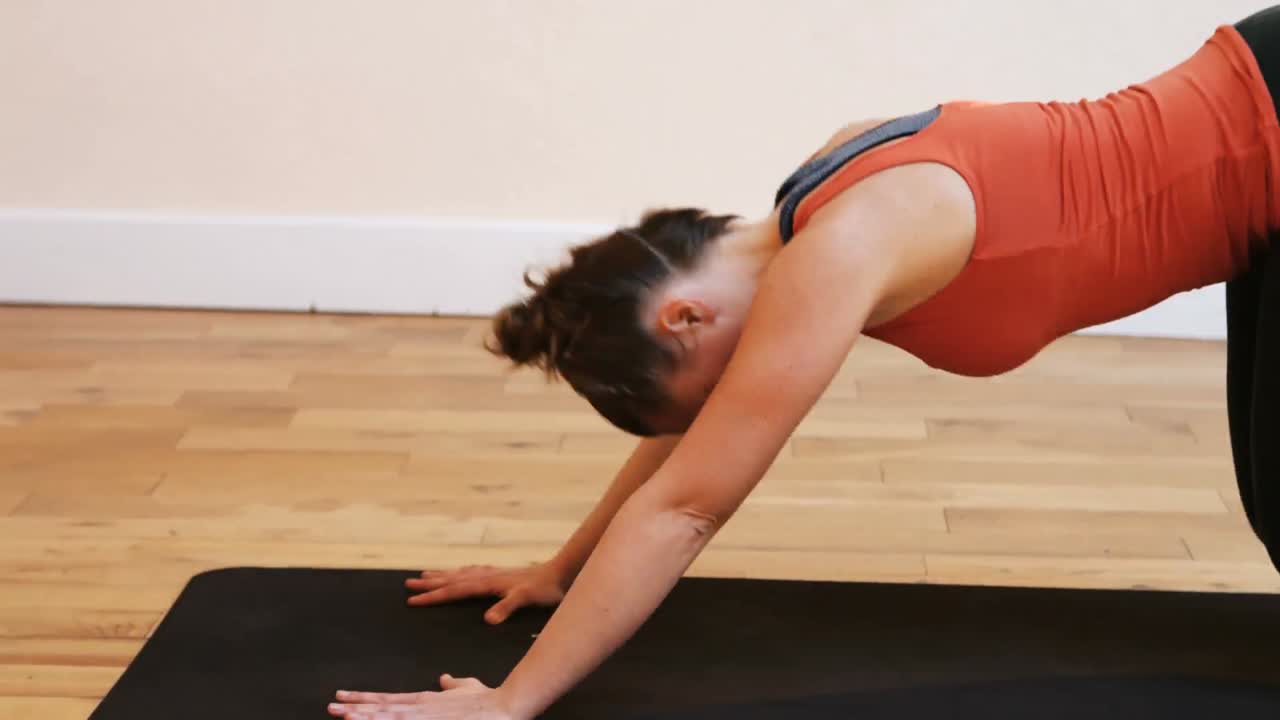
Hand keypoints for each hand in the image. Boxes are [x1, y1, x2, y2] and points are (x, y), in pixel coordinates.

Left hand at [328, 675, 518, 719]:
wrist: (501, 708)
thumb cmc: (485, 701)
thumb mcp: (465, 688)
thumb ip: (452, 684)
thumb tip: (444, 677)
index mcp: (423, 700)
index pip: (386, 698)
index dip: (363, 698)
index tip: (343, 697)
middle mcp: (419, 708)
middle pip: (380, 707)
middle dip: (354, 708)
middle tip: (331, 706)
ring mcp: (424, 718)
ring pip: (387, 717)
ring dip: (364, 717)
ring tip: (343, 715)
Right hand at [405, 563, 567, 623]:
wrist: (560, 572)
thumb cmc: (544, 588)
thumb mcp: (525, 599)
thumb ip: (506, 607)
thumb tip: (487, 620)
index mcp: (487, 583)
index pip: (454, 590)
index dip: (432, 596)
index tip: (411, 600)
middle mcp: (486, 575)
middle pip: (451, 579)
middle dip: (429, 584)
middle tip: (408, 585)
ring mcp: (493, 573)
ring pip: (460, 574)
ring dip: (442, 575)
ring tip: (425, 575)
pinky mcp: (501, 574)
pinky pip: (472, 572)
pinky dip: (461, 572)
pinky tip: (461, 571)